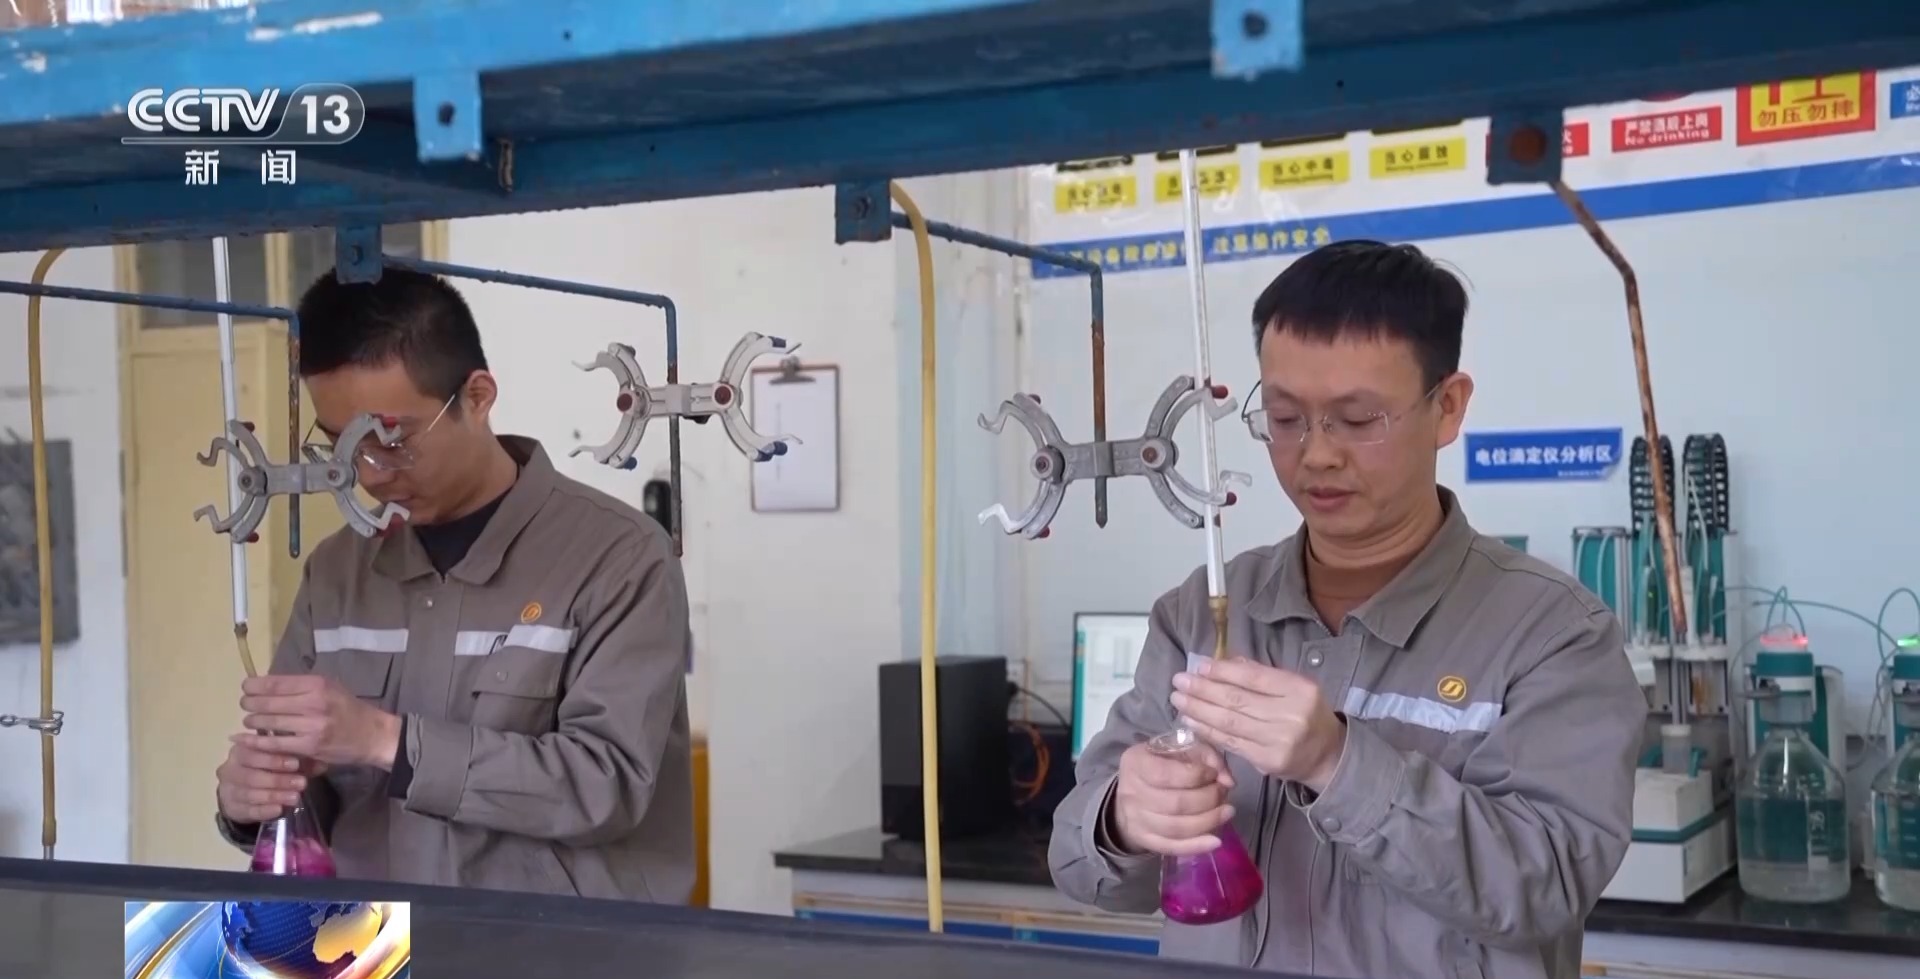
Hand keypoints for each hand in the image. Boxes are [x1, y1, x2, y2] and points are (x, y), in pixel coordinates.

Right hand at [217, 741, 327, 824]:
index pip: (253, 752)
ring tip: (295, 797)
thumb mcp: (280, 761)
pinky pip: (248, 810)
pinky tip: (278, 810)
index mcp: (240, 750)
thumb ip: (298, 760)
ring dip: (274, 795)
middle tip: (301, 783)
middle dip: (278, 779)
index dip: (274, 759)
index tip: (296, 764)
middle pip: (251, 775)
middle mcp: (229, 768)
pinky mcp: (232, 808)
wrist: (241, 791)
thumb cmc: (265, 768)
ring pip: (250, 793)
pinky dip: (264, 810)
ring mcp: (228, 789)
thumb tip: (321, 764)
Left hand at [236, 674, 400, 769]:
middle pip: (268, 702)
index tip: (246, 687)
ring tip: (250, 720)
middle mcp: (314, 703)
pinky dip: (258, 741)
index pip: (276, 683)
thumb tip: (267, 685)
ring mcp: (311, 726)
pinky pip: (276, 744)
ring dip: (253, 721)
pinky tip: (248, 739)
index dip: (254, 686)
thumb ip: (302, 687)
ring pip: (269, 722)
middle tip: (245, 705)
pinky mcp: (309, 746)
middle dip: (250, 703)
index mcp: (318, 684)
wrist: (372, 735)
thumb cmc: (348, 708)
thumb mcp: (330, 688)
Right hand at [1110, 738, 1235, 856]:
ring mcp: (1136, 819)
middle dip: (1208, 799)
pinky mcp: (1143, 839)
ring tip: (1227, 812)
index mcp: (1137, 762)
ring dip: (1208, 821)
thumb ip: (1207, 756)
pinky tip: (1215, 841)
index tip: (1214, 774)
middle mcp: (1131, 792)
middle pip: (1175, 803)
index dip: (1197, 776)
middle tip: (1223, 793)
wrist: (1133, 792)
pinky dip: (1196, 846)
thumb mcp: (1182, 748)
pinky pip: (1171, 847)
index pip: (1167, 774)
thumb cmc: (1162, 764)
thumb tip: (1228, 780)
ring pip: (1176, 828)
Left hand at [1170, 657, 1347, 790]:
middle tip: (1179, 681)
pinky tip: (1191, 722)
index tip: (1199, 666)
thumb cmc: (1306, 713)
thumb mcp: (1294, 687)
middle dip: (1203, 690)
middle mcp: (1291, 716)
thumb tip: (1224, 662)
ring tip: (1178, 699)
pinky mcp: (1267, 762)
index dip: (1223, 671)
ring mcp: (1278, 741)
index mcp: (1300, 690)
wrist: (1327, 755)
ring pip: (1230, 723)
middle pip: (1238, 700)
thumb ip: (1262, 675)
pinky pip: (1231, 743)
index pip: (1254, 678)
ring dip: (1199, 710)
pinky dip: (1207, 731)